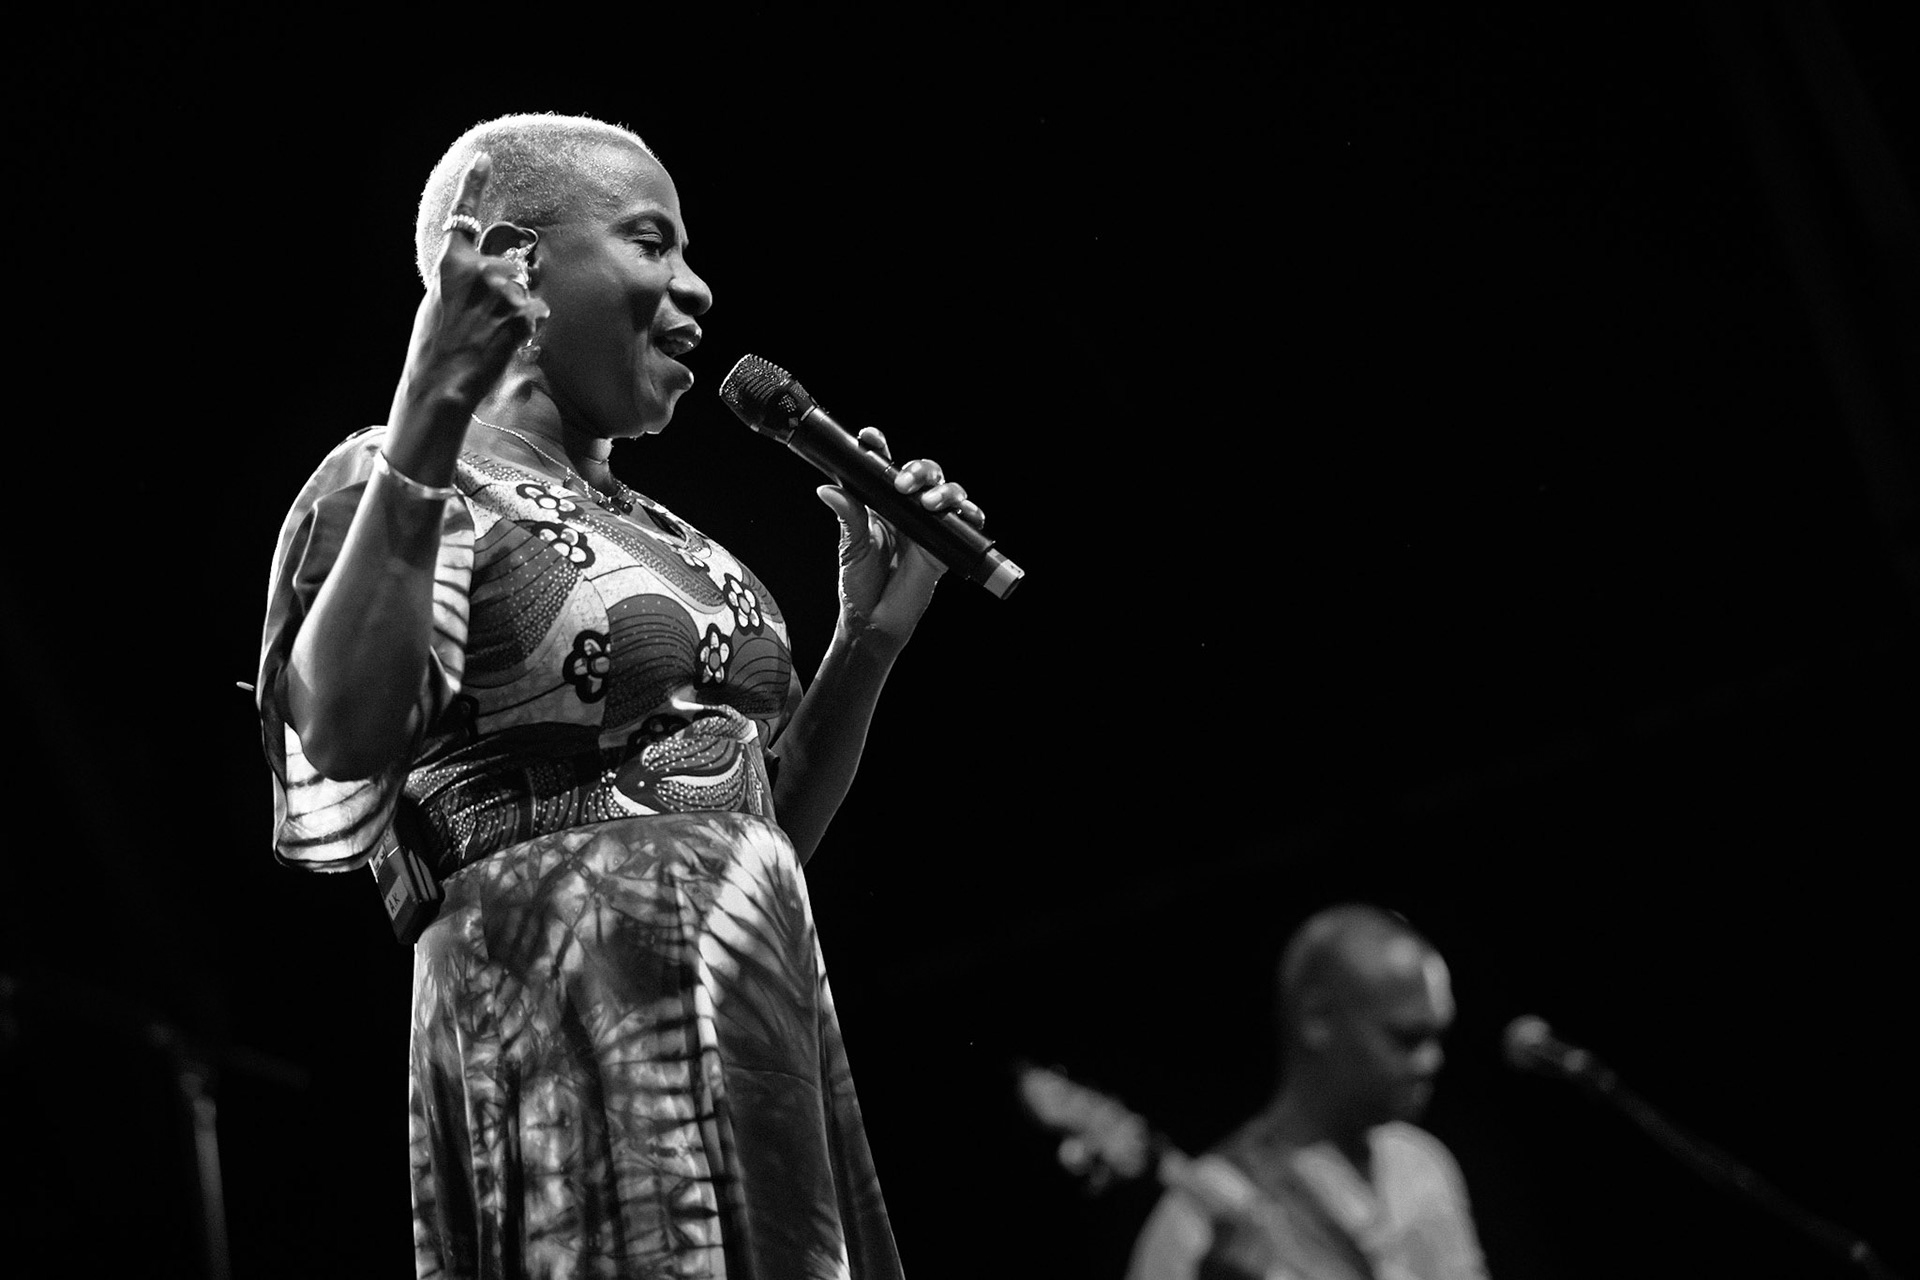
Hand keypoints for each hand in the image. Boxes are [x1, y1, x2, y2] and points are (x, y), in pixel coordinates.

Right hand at [391, 153, 548, 432]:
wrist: (442, 382)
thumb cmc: (434, 346)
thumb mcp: (437, 301)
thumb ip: (461, 278)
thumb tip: (482, 270)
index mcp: (451, 264)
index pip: (465, 215)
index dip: (475, 185)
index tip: (485, 159)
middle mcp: (480, 271)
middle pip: (509, 266)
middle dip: (506, 289)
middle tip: (482, 321)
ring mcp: (503, 292)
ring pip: (524, 292)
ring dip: (516, 311)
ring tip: (491, 336)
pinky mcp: (522, 314)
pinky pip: (535, 314)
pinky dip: (527, 328)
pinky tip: (506, 344)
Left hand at [816, 426, 984, 651]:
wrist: (874, 619)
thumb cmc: (859, 582)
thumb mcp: (851, 546)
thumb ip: (848, 516)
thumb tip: (828, 489)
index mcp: (881, 502)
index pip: (885, 467)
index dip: (880, 448)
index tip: (870, 438)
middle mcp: (908, 508)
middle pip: (924, 473)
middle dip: (919, 470)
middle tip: (903, 484)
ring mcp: (929, 525)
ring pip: (947, 492)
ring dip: (943, 491)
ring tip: (929, 503)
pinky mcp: (945, 545)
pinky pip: (965, 524)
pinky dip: (970, 515)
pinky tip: (966, 514)